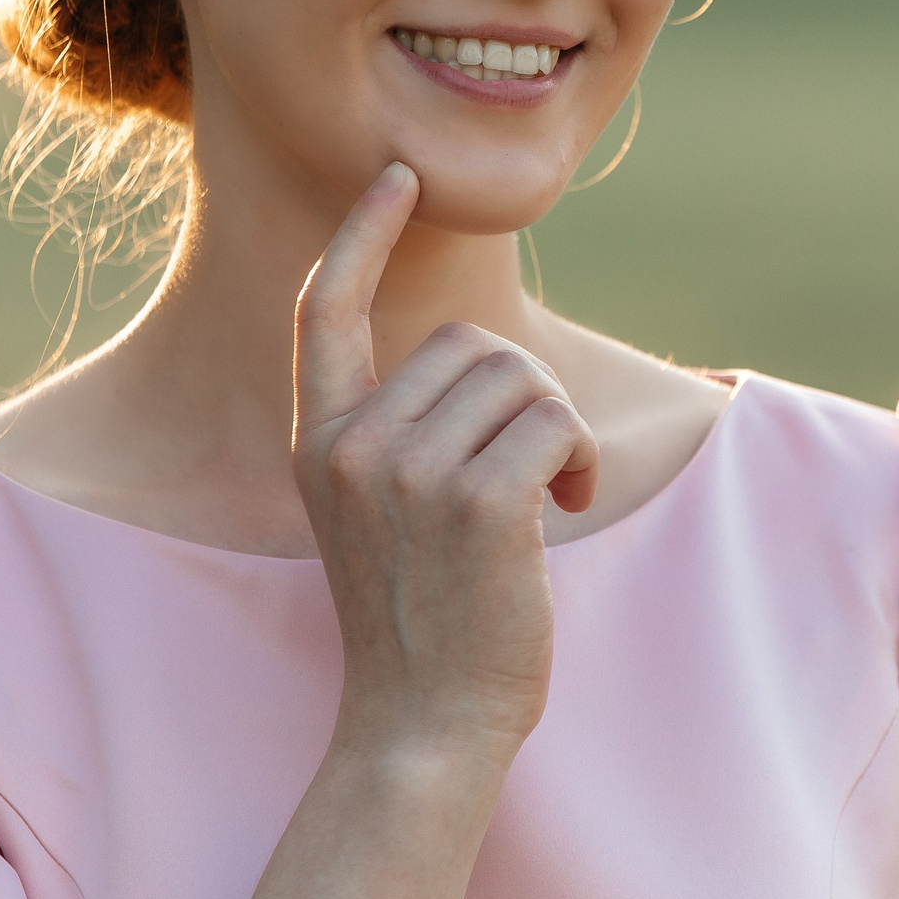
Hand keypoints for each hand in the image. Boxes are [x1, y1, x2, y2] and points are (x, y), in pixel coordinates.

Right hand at [291, 162, 600, 768]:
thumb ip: (400, 430)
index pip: (325, 310)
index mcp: (319, 442)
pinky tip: (566, 505)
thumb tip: (474, 351)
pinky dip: (580, 456)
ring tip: (544, 492)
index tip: (395, 177)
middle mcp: (352, 447)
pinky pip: (556, 421)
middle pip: (470, 341)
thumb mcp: (381, 510)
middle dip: (520, 393)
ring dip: (556, 428)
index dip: (360, 235)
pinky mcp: (477, 502)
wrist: (424, 722)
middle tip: (526, 468)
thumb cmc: (423, 616)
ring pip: (521, 376)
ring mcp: (409, 473)